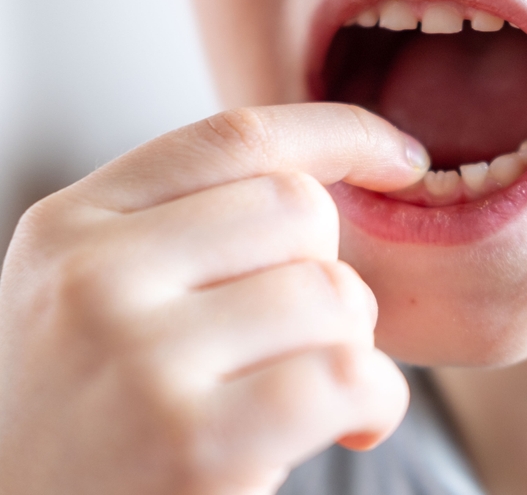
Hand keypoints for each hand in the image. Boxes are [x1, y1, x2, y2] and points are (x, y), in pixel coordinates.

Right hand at [0, 104, 428, 494]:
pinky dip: (378, 398)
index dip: (343, 134)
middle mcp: (93, 278)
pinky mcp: (196, 444)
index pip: (237, 138)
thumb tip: (334, 172)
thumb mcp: (96, 296)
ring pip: (334, 290)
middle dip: (331, 272)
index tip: (402, 158)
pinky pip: (348, 372)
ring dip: (355, 343)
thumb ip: (185, 228)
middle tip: (303, 340)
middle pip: (300, 208)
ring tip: (310, 391)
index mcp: (72, 226)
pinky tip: (355, 426)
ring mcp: (140, 359)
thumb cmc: (95, 419)